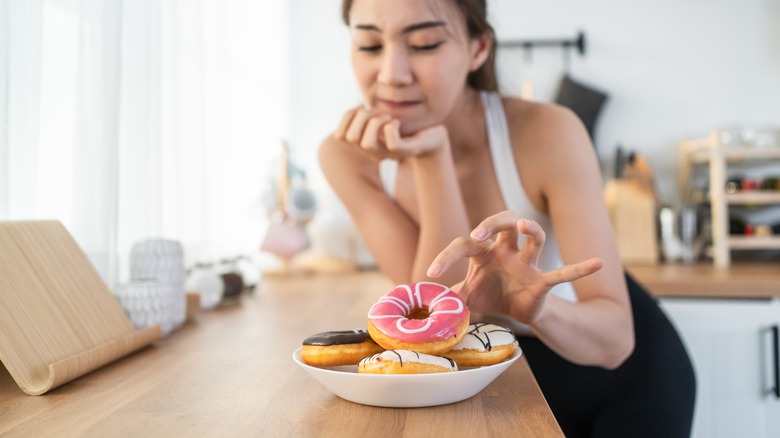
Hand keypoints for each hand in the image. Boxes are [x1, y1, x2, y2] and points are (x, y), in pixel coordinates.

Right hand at [334, 105, 449, 160]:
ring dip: (375, 122)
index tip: (364, 108)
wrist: (432, 139)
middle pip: (350, 138)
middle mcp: (374, 152)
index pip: (340, 135)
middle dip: (362, 117)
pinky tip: (396, 123)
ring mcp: (390, 154)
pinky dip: (391, 128)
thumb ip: (368, 116)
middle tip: (379, 112)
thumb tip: (356, 108)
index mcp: (365, 144)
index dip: (348, 118)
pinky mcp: (407, 151)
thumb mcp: (382, 119)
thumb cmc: (405, 126)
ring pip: (366, 144)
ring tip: (388, 117)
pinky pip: (392, 143)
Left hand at [427, 211, 603, 324]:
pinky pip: (564, 272)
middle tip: (478, 235)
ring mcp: (527, 263)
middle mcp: (505, 251)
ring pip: (533, 236)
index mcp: (483, 253)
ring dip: (530, 229)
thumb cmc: (489, 296)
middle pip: (500, 223)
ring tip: (523, 225)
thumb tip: (419, 302)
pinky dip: (581, 268)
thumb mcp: (465, 298)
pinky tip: (598, 263)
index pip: (463, 245)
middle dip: (490, 223)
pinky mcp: (544, 279)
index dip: (445, 258)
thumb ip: (446, 297)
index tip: (431, 275)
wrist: (517, 313)